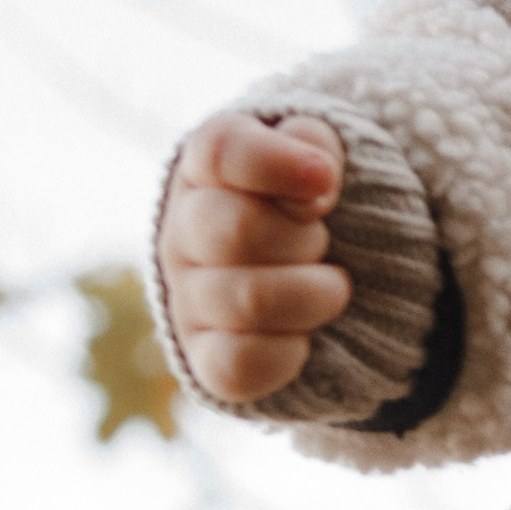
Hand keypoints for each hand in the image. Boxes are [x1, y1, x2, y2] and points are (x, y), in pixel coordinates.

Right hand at [158, 112, 348, 402]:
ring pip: (250, 300)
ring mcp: (187, 299)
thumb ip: (316, 145)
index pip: (221, 150)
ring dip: (316, 294)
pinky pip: (243, 364)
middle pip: (240, 228)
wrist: (307, 276)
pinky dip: (293, 351)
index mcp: (206, 169)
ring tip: (328, 287)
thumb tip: (315, 177)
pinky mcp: (204, 359)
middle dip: (306, 237)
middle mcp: (182, 231)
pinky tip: (305, 332)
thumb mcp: (317, 158)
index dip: (278, 162)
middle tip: (322, 242)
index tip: (325, 181)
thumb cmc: (309, 206)